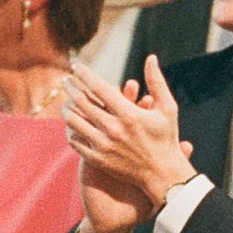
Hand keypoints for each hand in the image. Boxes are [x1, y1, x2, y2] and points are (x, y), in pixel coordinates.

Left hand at [65, 59, 194, 216]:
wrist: (162, 174)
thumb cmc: (166, 138)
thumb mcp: (167, 108)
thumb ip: (156, 82)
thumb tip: (151, 57)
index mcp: (129, 114)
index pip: (99, 88)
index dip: (85, 74)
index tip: (77, 66)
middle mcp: (113, 129)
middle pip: (82, 102)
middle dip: (71, 87)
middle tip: (65, 79)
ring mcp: (103, 145)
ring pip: (74, 121)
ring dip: (67, 107)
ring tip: (65, 100)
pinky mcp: (97, 159)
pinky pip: (75, 140)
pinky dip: (70, 129)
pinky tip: (71, 122)